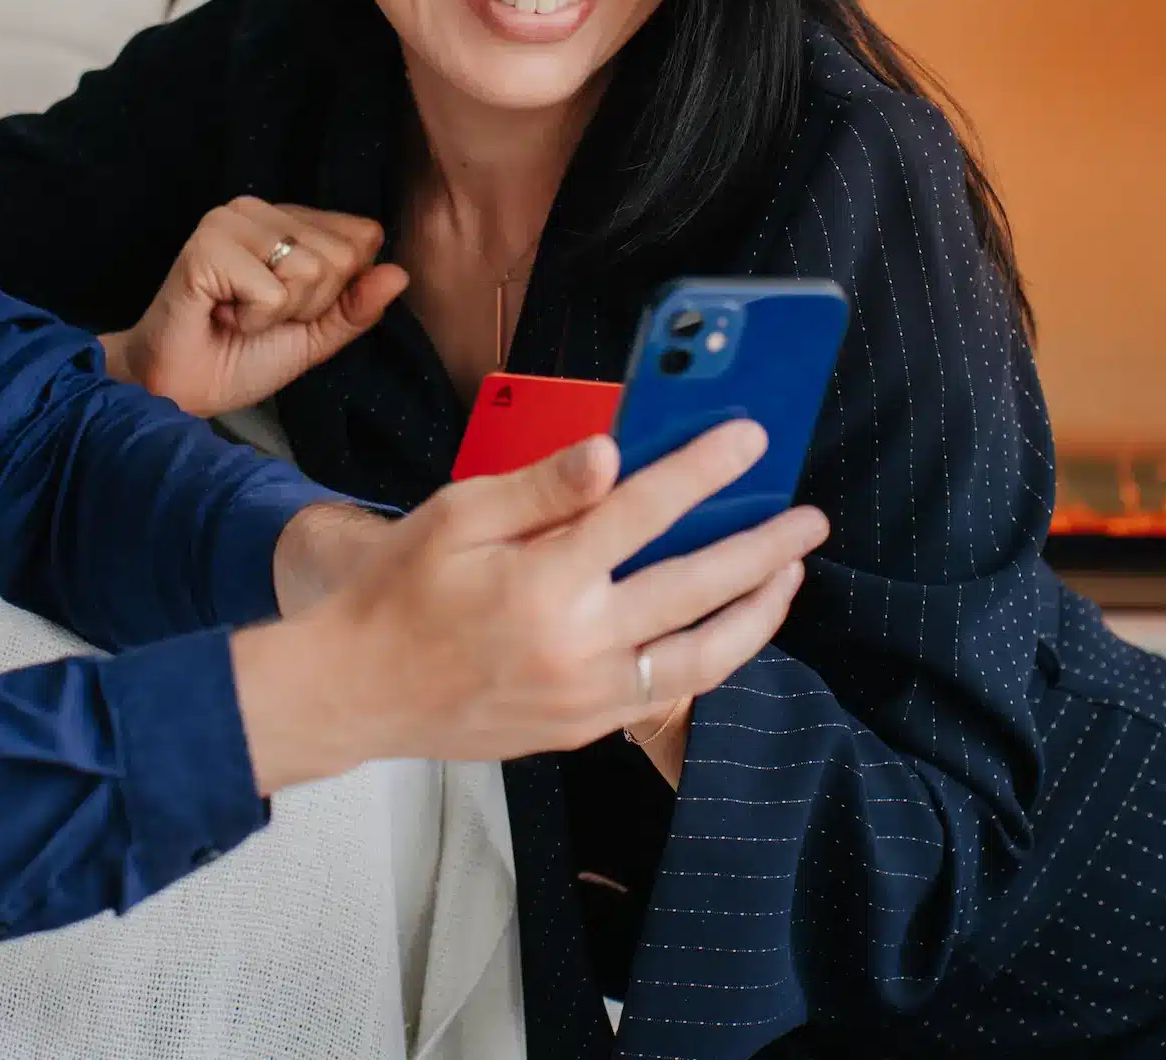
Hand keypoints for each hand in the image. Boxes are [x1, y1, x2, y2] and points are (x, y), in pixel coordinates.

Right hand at [104, 198, 408, 417]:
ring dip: (279, 313)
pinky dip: (253, 319)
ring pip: (311, 270)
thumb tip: (400, 273)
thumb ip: (358, 307)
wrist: (182, 389)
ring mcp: (230, 221)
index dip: (337, 291)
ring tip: (238, 314)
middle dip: (309, 305)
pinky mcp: (206, 246)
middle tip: (259, 315)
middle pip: (342, 256)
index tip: (289, 309)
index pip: (363, 236)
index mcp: (290, 219)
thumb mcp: (317, 336)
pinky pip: (273, 290)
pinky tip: (221, 315)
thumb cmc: (242, 356)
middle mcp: (259, 208)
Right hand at [231, 421, 827, 792]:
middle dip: (763, 547)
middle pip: (696, 586)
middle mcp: (575, 643)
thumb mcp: (456, 516)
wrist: (355, 691)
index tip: (751, 438)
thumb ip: (541, 486)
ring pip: (701, 657)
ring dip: (757, 613)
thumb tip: (611, 453)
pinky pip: (667, 695)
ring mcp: (584, 695)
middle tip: (810, 518)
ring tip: (790, 576)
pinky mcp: (581, 727)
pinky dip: (711, 659)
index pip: (645, 510)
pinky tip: (730, 629)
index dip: (704, 468)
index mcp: (543, 580)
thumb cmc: (400, 592)